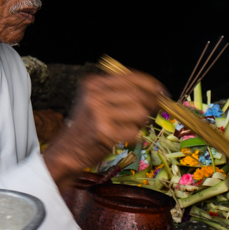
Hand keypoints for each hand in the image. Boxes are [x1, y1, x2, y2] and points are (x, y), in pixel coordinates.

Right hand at [43, 71, 164, 182]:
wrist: (66, 152)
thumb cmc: (86, 127)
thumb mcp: (95, 101)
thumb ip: (119, 92)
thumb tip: (155, 90)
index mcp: (93, 84)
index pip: (131, 77)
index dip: (151, 84)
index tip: (161, 91)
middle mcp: (95, 95)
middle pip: (139, 95)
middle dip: (152, 104)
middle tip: (154, 111)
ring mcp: (99, 113)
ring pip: (140, 113)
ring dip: (141, 122)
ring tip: (131, 126)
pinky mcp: (105, 132)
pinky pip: (134, 131)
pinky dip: (133, 136)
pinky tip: (122, 137)